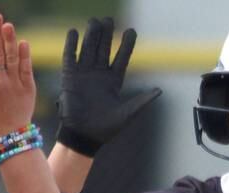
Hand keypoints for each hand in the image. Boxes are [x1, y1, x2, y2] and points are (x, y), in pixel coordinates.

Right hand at [56, 17, 161, 155]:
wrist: (85, 137)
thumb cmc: (107, 129)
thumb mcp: (128, 113)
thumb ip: (142, 101)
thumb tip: (159, 91)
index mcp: (114, 81)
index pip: (121, 58)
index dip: (126, 44)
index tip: (131, 30)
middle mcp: (99, 74)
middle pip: (103, 48)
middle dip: (106, 34)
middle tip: (109, 19)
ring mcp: (84, 75)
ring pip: (88, 49)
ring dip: (91, 35)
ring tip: (95, 21)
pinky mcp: (70, 78)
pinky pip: (70, 57)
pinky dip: (71, 45)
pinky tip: (74, 32)